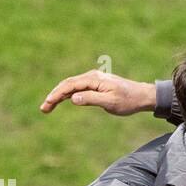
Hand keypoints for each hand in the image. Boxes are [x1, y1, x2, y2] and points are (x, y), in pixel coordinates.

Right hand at [39, 71, 156, 115]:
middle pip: (67, 84)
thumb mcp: (111, 102)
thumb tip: (73, 98)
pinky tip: (61, 101)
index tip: (47, 104)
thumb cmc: (128, 100)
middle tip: (44, 109)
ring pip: (71, 86)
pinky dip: (67, 94)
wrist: (142, 96)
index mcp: (93, 79)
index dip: (56, 95)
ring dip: (59, 95)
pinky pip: (77, 88)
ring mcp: (93, 80)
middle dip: (54, 96)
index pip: (69, 85)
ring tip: (48, 107)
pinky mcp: (95, 85)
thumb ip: (91, 99)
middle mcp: (91, 76)